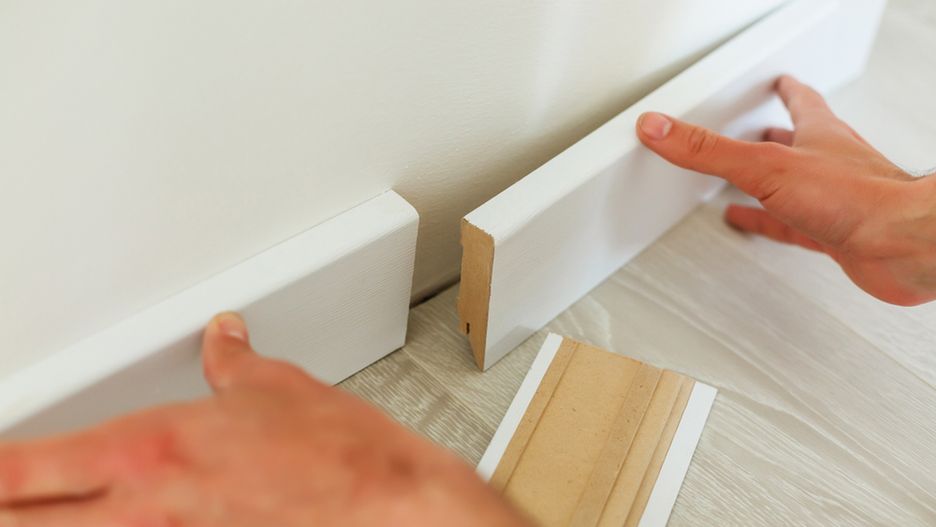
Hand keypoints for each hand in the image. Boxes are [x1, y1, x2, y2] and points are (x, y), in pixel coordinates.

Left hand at [0, 313, 528, 526]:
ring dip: (51, 521)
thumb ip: (234, 363)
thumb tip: (225, 337)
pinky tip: (122, 520)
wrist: (387, 502)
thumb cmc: (338, 453)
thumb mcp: (276, 387)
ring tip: (38, 506)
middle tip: (4, 488)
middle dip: (5, 503)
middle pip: (28, 519)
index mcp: (153, 450)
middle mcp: (148, 508)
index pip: (25, 467)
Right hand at [636, 75, 935, 305]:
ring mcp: (834, 201)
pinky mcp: (835, 236)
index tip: (777, 83)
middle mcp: (829, 164)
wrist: (900, 246)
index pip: (801, 103)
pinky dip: (773, 226)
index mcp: (818, 135)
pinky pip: (794, 227)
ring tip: (746, 187)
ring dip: (770, 186)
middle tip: (760, 131)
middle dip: (777, 137)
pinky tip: (764, 229)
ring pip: (794, 188)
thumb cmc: (857, 199)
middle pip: (798, 143)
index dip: (786, 91)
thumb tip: (660, 128)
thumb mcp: (764, 166)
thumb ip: (708, 150)